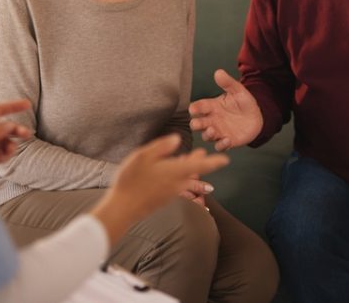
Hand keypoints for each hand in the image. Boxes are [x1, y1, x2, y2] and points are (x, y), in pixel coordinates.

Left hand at [0, 100, 32, 165]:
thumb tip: (10, 126)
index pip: (0, 110)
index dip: (14, 106)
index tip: (28, 104)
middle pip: (5, 128)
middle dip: (16, 131)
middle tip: (28, 134)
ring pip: (5, 143)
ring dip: (10, 145)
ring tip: (10, 149)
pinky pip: (1, 155)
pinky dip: (5, 155)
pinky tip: (4, 156)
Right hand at [91, 134, 228, 244]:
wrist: (123, 208)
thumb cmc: (132, 180)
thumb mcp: (143, 156)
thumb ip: (162, 147)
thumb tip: (178, 139)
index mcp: (175, 171)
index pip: (200, 165)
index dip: (214, 162)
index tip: (226, 159)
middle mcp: (177, 183)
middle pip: (193, 171)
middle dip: (200, 162)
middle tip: (203, 152)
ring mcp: (170, 192)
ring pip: (185, 178)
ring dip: (190, 168)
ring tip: (190, 158)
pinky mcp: (163, 198)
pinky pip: (177, 185)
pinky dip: (180, 176)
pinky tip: (172, 172)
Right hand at [188, 69, 263, 150]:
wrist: (257, 117)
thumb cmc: (244, 102)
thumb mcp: (238, 91)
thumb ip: (228, 83)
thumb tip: (218, 72)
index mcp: (212, 106)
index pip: (199, 107)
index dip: (195, 108)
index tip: (193, 109)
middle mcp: (212, 120)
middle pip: (198, 123)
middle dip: (196, 124)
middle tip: (197, 123)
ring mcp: (218, 131)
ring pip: (206, 136)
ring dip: (207, 135)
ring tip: (213, 131)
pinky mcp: (227, 141)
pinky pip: (220, 146)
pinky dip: (221, 144)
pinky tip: (227, 140)